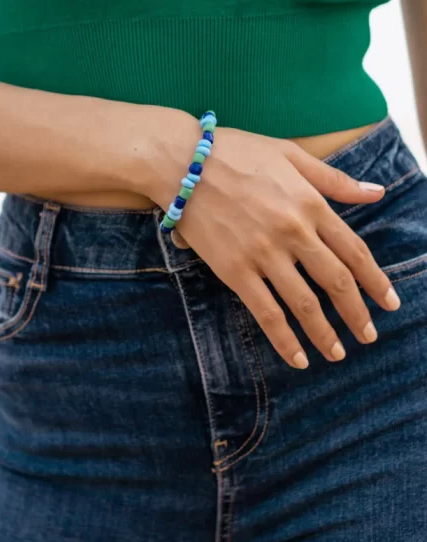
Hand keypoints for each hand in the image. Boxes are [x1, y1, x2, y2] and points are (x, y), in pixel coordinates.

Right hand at [151, 123, 400, 368]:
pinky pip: (265, 313)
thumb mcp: (291, 155)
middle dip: (357, 314)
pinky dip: (284, 340)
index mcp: (311, 204)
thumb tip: (377, 193)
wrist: (182, 162)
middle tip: (368, 337)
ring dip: (325, 333)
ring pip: (304, 304)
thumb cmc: (235, 153)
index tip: (389, 303)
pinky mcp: (234, 270)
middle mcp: (293, 232)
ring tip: (337, 354)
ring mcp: (263, 254)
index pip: (354, 251)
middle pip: (336, 283)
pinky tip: (298, 358)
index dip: (376, 281)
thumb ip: (335, 179)